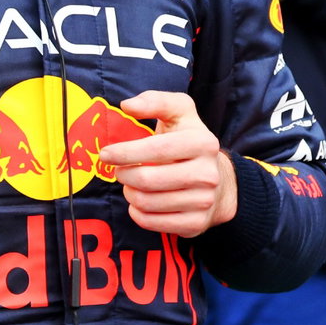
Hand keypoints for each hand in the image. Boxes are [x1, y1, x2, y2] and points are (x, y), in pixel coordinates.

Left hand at [97, 90, 236, 237]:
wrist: (219, 180)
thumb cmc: (188, 140)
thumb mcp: (179, 112)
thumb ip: (154, 101)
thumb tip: (127, 105)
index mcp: (202, 142)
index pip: (156, 149)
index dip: (126, 152)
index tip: (105, 154)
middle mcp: (207, 173)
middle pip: (147, 180)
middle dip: (124, 175)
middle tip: (120, 171)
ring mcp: (204, 201)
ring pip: (147, 203)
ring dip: (130, 193)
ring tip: (131, 184)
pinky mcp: (196, 224)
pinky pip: (152, 223)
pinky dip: (138, 213)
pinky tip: (140, 202)